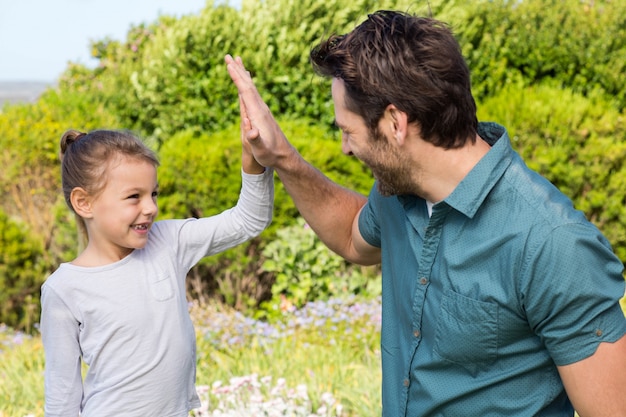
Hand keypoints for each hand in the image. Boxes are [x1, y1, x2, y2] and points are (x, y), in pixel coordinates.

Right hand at [225, 54, 295, 168]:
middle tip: (228, 56)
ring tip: (237, 62)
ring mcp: (263, 110)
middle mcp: (261, 108)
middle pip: (248, 85)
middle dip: (238, 70)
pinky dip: (247, 85)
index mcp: (258, 113)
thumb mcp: (261, 149)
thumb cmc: (270, 154)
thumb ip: (255, 139)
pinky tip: (247, 82)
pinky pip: (253, 94)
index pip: (246, 91)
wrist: (284, 156)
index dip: (237, 78)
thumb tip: (250, 131)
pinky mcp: (263, 114)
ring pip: (251, 88)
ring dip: (243, 74)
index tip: (229, 64)